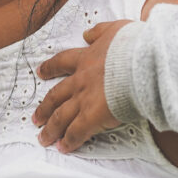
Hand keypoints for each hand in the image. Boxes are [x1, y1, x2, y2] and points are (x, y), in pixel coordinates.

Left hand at [32, 19, 131, 151]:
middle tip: (35, 117)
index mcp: (86, 58)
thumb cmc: (134, 46)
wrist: (142, 62)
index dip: (50, 68)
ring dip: (51, 129)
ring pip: (60, 116)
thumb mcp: (114, 29)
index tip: (41, 72)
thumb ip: (99, 32)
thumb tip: (88, 33)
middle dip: (44, 108)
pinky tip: (64, 148)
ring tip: (44, 138)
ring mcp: (84, 99)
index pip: (62, 62)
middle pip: (55, 95)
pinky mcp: (92, 117)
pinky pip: (76, 132)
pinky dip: (69, 141)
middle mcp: (80, 80)